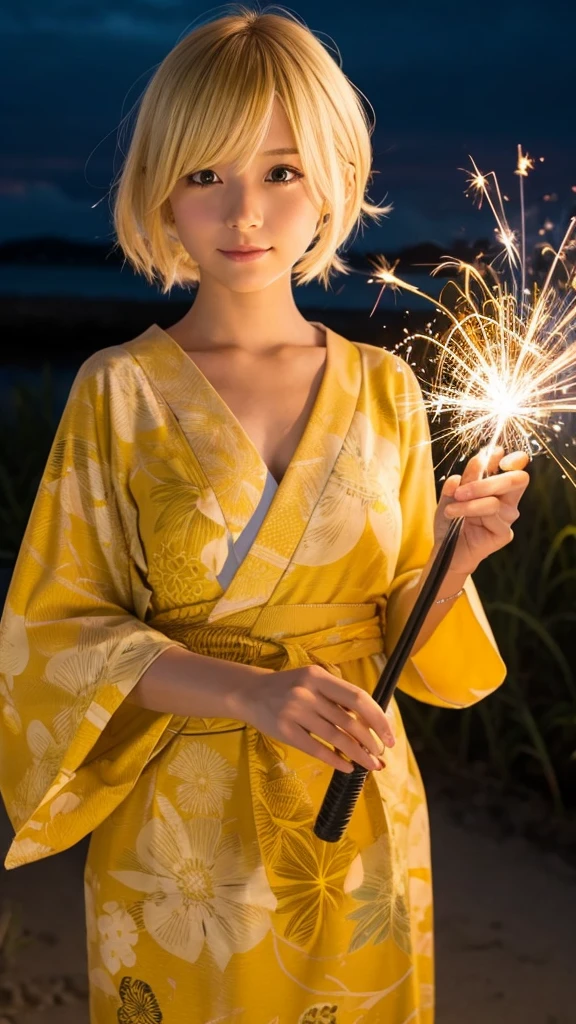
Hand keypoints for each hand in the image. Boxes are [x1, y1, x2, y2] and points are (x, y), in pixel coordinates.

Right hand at [235, 664, 395, 773]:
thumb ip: (336, 697)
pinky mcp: (285, 731)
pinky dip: (335, 760)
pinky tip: (347, 767)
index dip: (378, 719)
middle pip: (349, 721)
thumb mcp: (313, 682)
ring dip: (357, 755)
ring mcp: (294, 711)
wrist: (250, 692)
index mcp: (319, 676)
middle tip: (381, 755)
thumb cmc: (288, 688)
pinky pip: (316, 749)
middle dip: (370, 742)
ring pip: (336, 738)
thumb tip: (371, 723)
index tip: (389, 736)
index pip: (358, 698)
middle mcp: (308, 692)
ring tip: (370, 765)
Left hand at [433, 446, 530, 574]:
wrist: (445, 550)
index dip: (514, 458)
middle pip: (517, 479)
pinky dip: (468, 512)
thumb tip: (476, 461)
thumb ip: (462, 479)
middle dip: (486, 481)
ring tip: (450, 509)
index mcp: (498, 487)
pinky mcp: (503, 533)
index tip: (496, 454)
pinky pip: (490, 516)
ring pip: (495, 501)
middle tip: (461, 491)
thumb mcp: (451, 495)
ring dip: (469, 503)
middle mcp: (507, 500)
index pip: (516, 468)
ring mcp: (507, 517)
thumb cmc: (450, 520)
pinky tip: (454, 517)